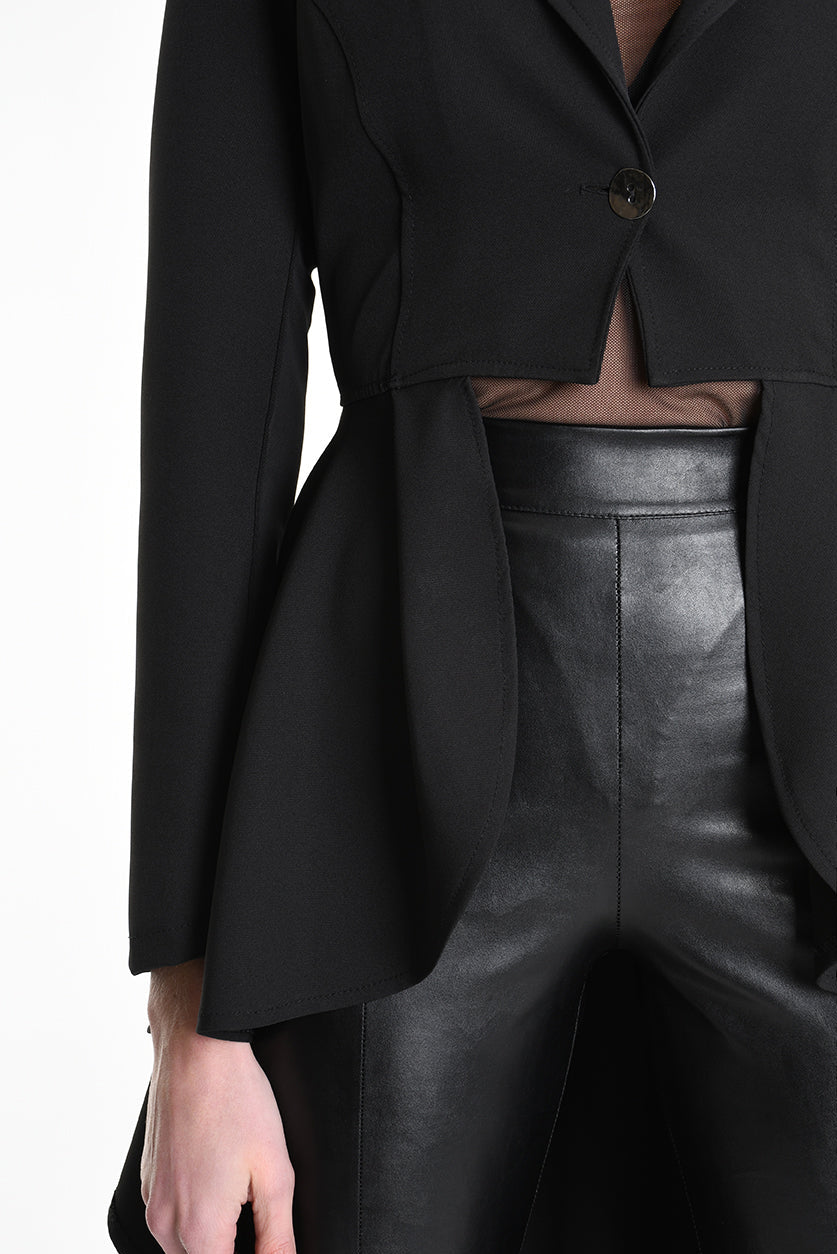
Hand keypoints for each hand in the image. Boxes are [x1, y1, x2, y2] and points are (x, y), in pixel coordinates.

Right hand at [141, 961, 295, 1253]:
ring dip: (213, 1237)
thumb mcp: (274, 1172)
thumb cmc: (236, 1101)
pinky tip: (221, 1178)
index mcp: (199, 1230)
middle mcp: (166, 1224)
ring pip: (184, 1246)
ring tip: (243, 1196)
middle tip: (258, 1214)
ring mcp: (153, 1200)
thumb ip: (277, 1236)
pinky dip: (195, 1215)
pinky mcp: (150, 1179)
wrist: (195, 1049)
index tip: (267, 1241)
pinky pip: (171, 1218)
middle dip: (233, 1248)